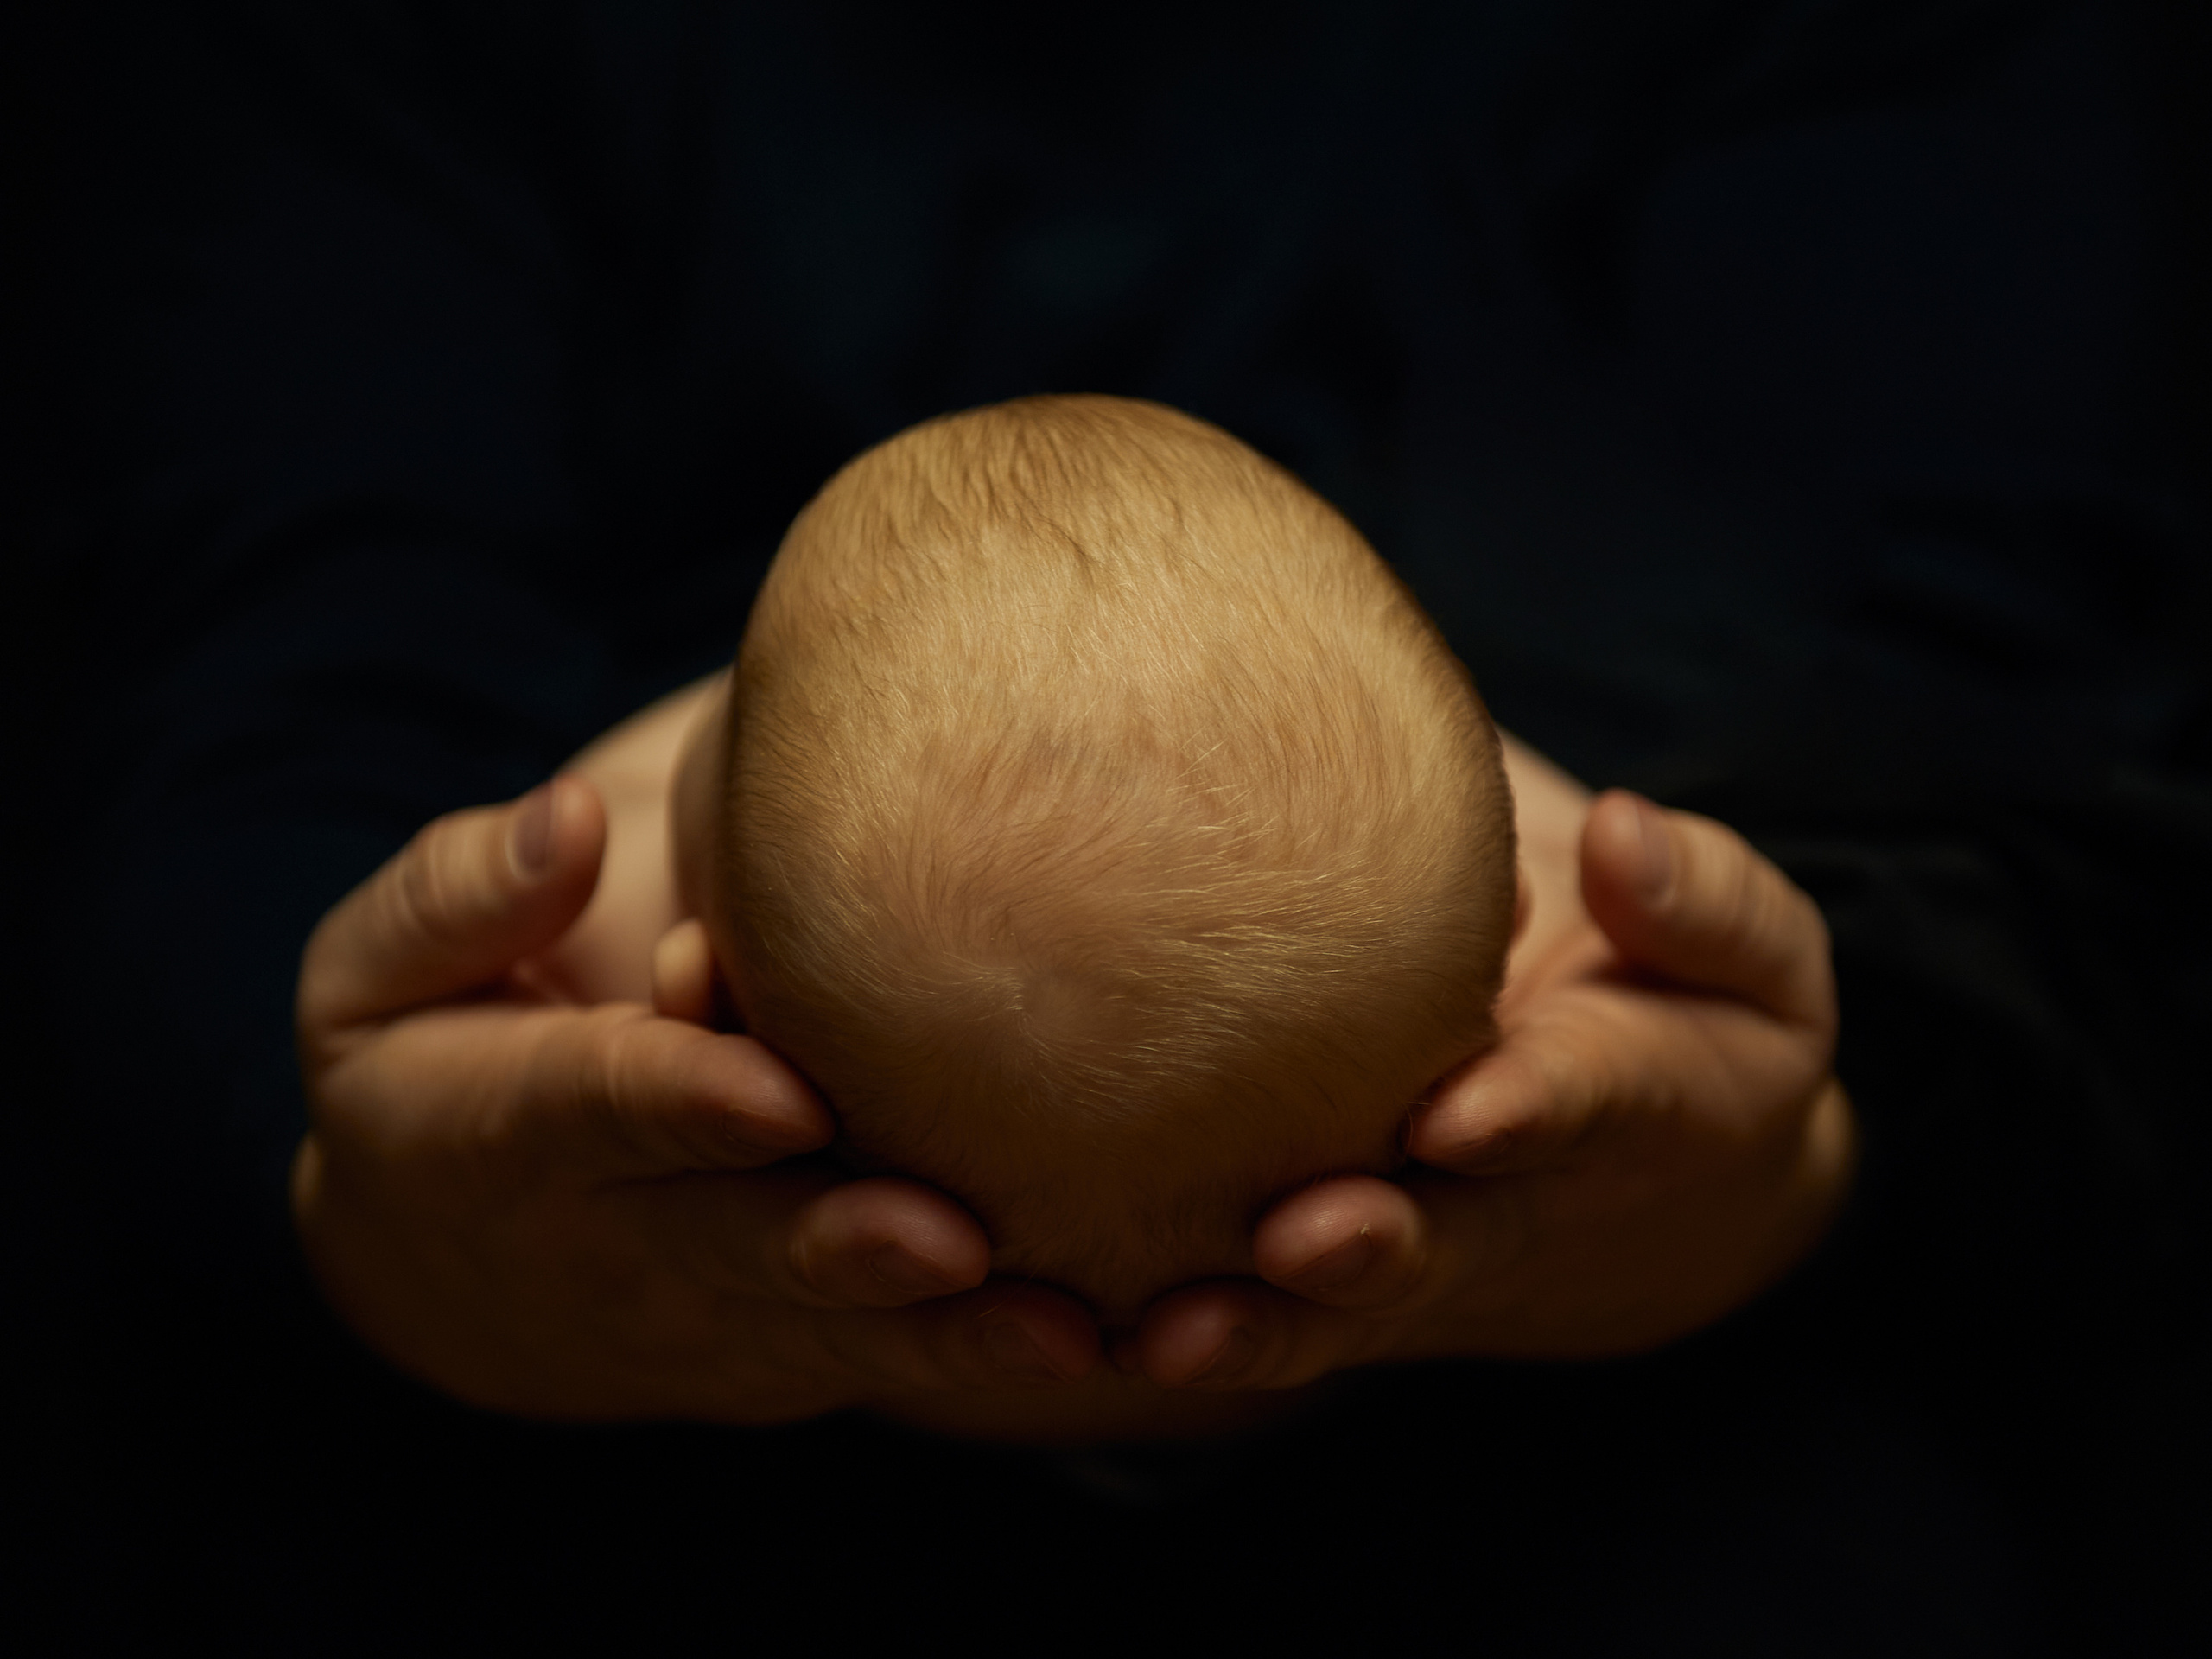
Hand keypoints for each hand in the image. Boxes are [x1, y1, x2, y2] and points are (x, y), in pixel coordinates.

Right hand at [292, 777, 1098, 1421]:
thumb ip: (458, 898)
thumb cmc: (426, 1067)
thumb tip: (571, 818)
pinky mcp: (796, 1354)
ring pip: (843, 1334)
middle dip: (843, 1246)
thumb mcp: (369, 978)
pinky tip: (1114, 1351)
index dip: (685, 1103)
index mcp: (510, 1137)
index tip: (777, 1090)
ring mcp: (721, 1317)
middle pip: (745, 1247)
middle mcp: (624, 1247)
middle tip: (945, 1239)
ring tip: (1065, 1333)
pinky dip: (996, 1365)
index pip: (602, 1108)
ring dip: (953, 1339)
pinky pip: (897, 1364)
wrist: (452, 1274)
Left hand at [1132, 750, 1855, 1386]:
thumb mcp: (1747, 953)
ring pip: (1331, 1307)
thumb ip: (1701, 903)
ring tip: (1172, 1336)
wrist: (1655, 1154)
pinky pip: (1258, 1310)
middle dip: (1373, 1248)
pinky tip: (1085, 1340)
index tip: (1464, 1113)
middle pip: (1438, 1242)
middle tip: (1304, 1242)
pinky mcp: (1326, 1266)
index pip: (1579, 1099)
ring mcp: (1413, 1247)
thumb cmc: (1685, 1005)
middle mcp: (1505, 1201)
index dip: (1529, 1109)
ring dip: (1257, 1322)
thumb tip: (1617, 833)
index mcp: (1626, 1106)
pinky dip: (1176, 1334)